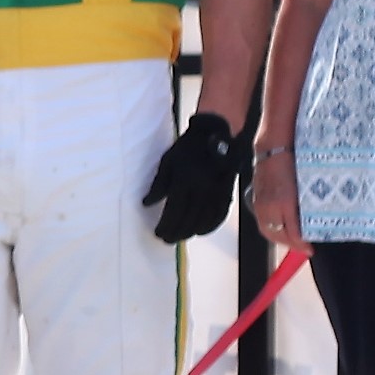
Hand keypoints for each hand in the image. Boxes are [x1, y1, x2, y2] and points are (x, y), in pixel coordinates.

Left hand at [143, 112, 246, 243]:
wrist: (213, 135)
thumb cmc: (185, 149)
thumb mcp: (167, 161)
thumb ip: (158, 184)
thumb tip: (146, 203)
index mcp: (184, 179)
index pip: (174, 209)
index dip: (166, 224)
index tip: (158, 233)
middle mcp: (202, 188)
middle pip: (188, 218)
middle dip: (176, 231)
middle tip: (167, 240)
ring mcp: (216, 191)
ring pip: (204, 219)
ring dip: (190, 232)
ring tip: (180, 238)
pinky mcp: (227, 191)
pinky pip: (220, 214)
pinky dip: (210, 226)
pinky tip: (200, 232)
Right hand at [248, 145, 300, 253]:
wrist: (274, 150)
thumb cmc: (292, 163)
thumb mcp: (304, 186)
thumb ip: (305, 206)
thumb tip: (311, 221)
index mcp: (284, 203)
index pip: (291, 232)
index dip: (301, 243)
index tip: (309, 248)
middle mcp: (270, 206)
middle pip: (278, 235)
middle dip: (290, 244)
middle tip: (303, 248)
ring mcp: (261, 204)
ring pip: (268, 231)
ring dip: (280, 239)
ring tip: (291, 242)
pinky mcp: (256, 201)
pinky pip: (261, 222)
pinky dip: (270, 230)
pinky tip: (278, 230)